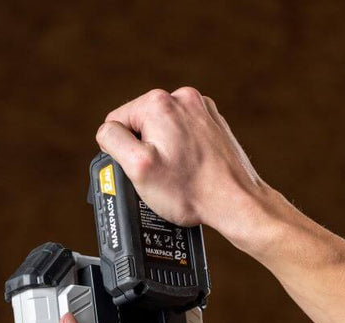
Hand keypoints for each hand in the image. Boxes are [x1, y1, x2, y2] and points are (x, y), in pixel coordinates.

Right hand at [96, 87, 269, 241]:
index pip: (117, 122)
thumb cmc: (190, 191)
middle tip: (163, 175)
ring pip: (165, 130)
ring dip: (166, 150)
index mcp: (158, 102)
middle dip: (147, 150)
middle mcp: (182, 98)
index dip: (123, 152)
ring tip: (180, 174)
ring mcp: (202, 110)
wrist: (236, 202)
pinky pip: (186, 135)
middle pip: (142, 125)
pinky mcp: (215, 124)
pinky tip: (193, 170)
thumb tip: (108, 131)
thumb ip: (113, 141)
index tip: (144, 170)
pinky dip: (186, 151)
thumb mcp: (138, 168)